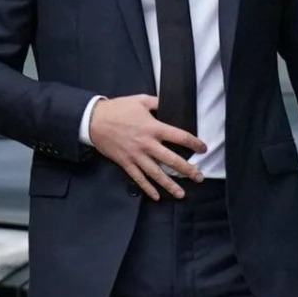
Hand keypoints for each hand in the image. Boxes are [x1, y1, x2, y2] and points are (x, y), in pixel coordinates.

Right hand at [88, 95, 205, 200]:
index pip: (179, 137)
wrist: (94, 120)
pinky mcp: (126, 163)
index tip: (203, 149)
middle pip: (171, 160)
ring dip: (170, 184)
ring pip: (156, 173)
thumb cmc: (117, 109)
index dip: (193, 143)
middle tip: (199, 177)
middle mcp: (147, 144)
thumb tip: (170, 102)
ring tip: (181, 193)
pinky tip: (156, 196)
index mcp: (153, 128)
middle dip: (187, 170)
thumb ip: (157, 102)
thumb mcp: (140, 100)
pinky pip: (138, 178)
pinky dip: (147, 188)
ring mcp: (136, 156)